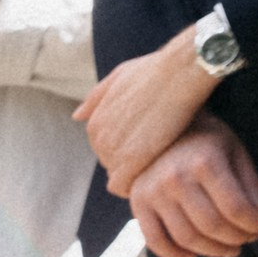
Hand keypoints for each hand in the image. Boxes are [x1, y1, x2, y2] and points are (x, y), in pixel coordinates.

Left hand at [76, 24, 220, 191]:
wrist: (180, 71)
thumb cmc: (157, 69)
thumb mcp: (120, 76)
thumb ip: (96, 98)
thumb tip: (77, 115)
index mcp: (95, 122)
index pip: (106, 149)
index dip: (129, 148)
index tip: (151, 144)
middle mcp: (98, 138)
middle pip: (112, 164)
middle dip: (133, 161)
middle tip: (160, 153)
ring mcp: (114, 150)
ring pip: (119, 176)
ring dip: (138, 173)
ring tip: (162, 162)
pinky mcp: (132, 160)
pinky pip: (125, 186)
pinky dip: (137, 185)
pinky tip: (156, 176)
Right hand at [126, 115, 257, 256]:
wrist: (159, 123)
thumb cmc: (206, 137)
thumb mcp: (235, 150)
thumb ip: (250, 183)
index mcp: (205, 162)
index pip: (235, 207)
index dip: (255, 223)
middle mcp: (176, 179)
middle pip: (212, 225)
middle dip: (237, 238)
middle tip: (250, 240)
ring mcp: (154, 192)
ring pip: (186, 237)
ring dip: (212, 250)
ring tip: (230, 249)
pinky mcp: (138, 203)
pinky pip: (154, 240)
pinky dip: (174, 255)